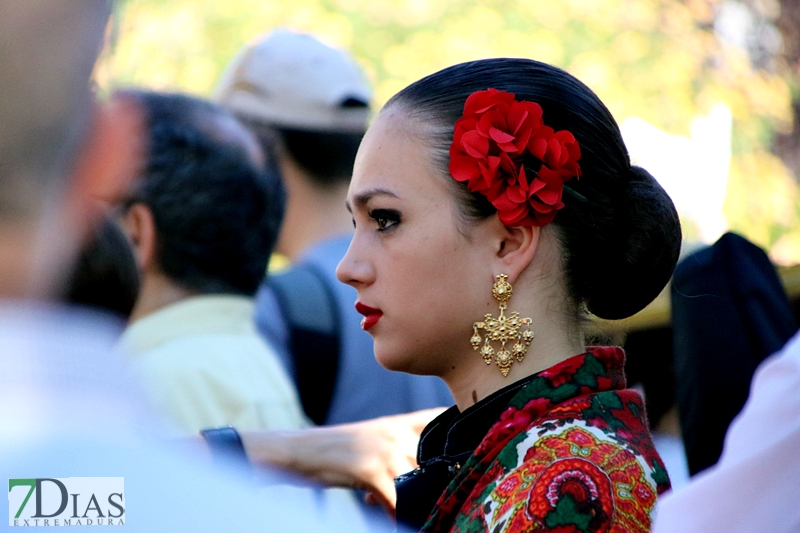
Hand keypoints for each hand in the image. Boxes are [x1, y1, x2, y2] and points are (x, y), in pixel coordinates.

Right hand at [241, 408, 443, 516]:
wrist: (298, 451)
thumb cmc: (336, 453)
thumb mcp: (370, 444)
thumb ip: (398, 453)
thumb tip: (425, 478)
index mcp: (397, 423)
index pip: (439, 421)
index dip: (459, 434)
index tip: (472, 452)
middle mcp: (395, 432)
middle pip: (435, 460)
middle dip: (439, 483)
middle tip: (444, 500)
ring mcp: (384, 448)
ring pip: (419, 481)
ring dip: (421, 502)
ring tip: (420, 514)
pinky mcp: (370, 468)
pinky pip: (396, 498)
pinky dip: (398, 514)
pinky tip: (396, 522)